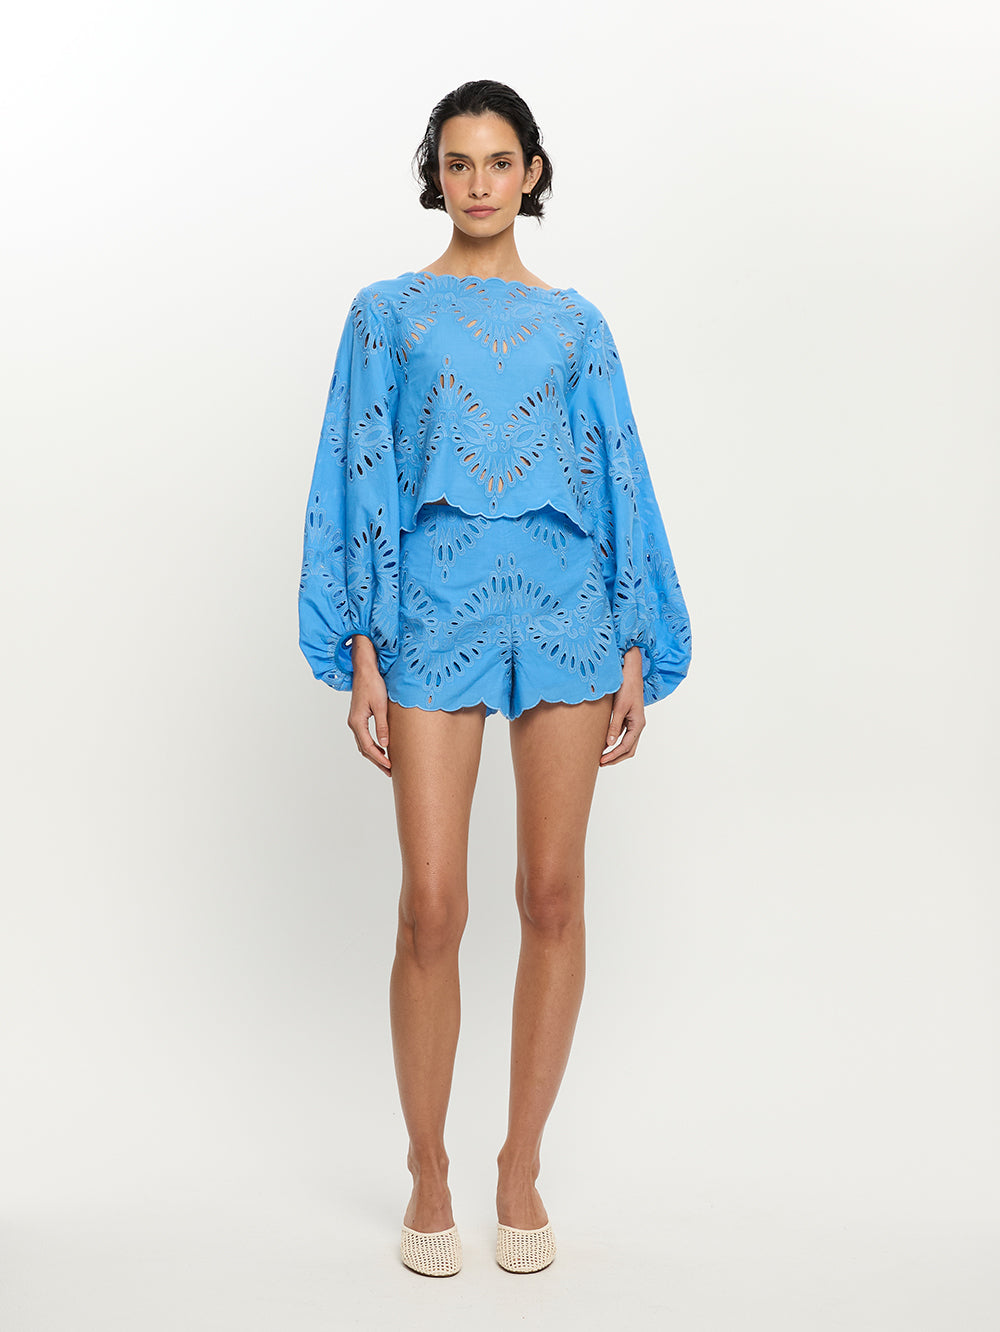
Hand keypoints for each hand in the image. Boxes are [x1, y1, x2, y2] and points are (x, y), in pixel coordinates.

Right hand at [346, 636, 391, 775]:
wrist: (364, 670)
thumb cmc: (372, 684)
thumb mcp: (380, 706)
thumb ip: (382, 726)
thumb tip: (385, 745)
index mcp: (357, 722)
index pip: (368, 747)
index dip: (380, 758)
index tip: (390, 766)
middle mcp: (353, 723)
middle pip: (364, 748)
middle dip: (377, 761)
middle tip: (389, 771)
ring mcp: (355, 720)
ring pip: (363, 744)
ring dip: (374, 754)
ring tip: (386, 764)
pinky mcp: (359, 717)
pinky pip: (364, 736)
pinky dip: (372, 745)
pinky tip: (382, 747)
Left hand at [601, 647, 645, 765]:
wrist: (630, 672)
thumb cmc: (627, 687)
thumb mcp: (619, 708)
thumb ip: (615, 726)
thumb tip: (609, 744)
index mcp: (638, 724)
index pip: (626, 747)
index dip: (613, 756)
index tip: (601, 761)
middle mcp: (638, 725)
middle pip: (629, 749)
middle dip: (615, 758)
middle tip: (600, 763)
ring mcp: (634, 722)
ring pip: (627, 743)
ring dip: (615, 751)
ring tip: (601, 756)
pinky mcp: (628, 717)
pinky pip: (623, 735)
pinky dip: (615, 742)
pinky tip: (604, 743)